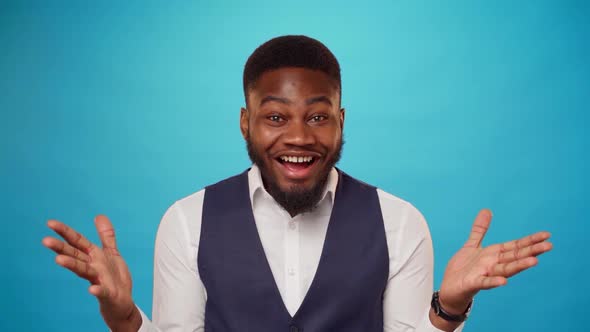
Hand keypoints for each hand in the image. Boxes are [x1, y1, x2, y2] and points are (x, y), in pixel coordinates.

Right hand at [42, 215, 140, 331]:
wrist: (121, 302)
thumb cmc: (114, 278)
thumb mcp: (111, 253)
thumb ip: (106, 236)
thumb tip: (99, 216)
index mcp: (93, 256)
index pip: (77, 242)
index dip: (65, 231)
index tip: (50, 223)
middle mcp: (92, 267)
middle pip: (75, 255)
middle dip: (61, 248)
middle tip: (45, 240)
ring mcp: (99, 280)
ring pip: (83, 271)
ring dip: (72, 265)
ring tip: (59, 260)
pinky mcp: (107, 293)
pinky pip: (102, 291)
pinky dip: (97, 290)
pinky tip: (92, 290)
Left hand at [438, 209, 552, 313]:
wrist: (449, 287)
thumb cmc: (464, 268)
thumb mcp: (472, 245)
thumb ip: (480, 229)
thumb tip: (487, 210)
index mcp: (494, 254)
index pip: (516, 246)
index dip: (530, 240)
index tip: (546, 235)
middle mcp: (493, 264)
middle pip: (515, 257)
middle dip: (531, 251)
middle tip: (549, 246)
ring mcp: (485, 274)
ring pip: (505, 269)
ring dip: (519, 266)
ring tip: (534, 261)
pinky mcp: (474, 283)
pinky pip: (485, 282)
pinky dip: (493, 282)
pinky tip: (503, 282)